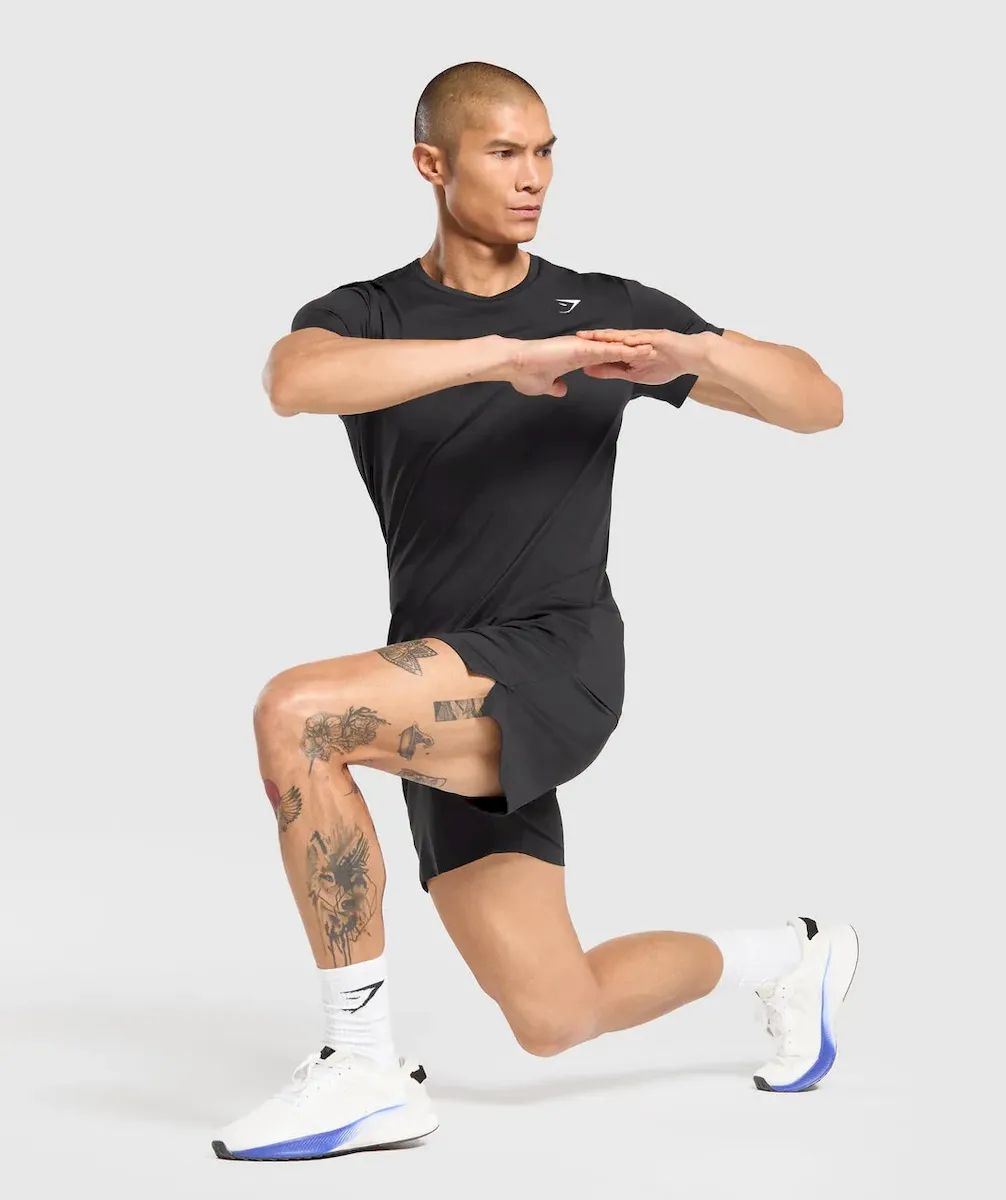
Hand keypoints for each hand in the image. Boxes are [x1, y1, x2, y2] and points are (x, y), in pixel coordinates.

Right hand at [501, 334, 657, 397]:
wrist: (513, 363)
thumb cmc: (524, 374)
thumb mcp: (544, 385)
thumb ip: (555, 386)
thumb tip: (562, 390)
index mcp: (575, 359)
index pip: (603, 360)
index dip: (618, 362)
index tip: (633, 364)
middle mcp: (581, 350)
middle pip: (612, 352)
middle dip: (631, 354)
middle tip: (651, 355)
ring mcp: (581, 347)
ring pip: (613, 348)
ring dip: (632, 350)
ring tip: (652, 351)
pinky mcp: (580, 347)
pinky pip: (605, 348)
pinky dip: (621, 349)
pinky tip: (636, 351)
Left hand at [574, 327, 709, 385]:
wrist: (691, 357)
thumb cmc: (667, 364)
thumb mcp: (635, 374)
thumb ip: (614, 371)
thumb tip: (591, 370)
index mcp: (627, 349)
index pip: (606, 348)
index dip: (591, 348)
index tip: (573, 349)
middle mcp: (634, 340)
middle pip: (611, 338)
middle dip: (594, 338)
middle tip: (576, 337)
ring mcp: (646, 338)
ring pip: (624, 336)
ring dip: (609, 336)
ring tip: (594, 336)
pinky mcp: (658, 338)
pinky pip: (644, 339)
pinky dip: (632, 340)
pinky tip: (622, 340)